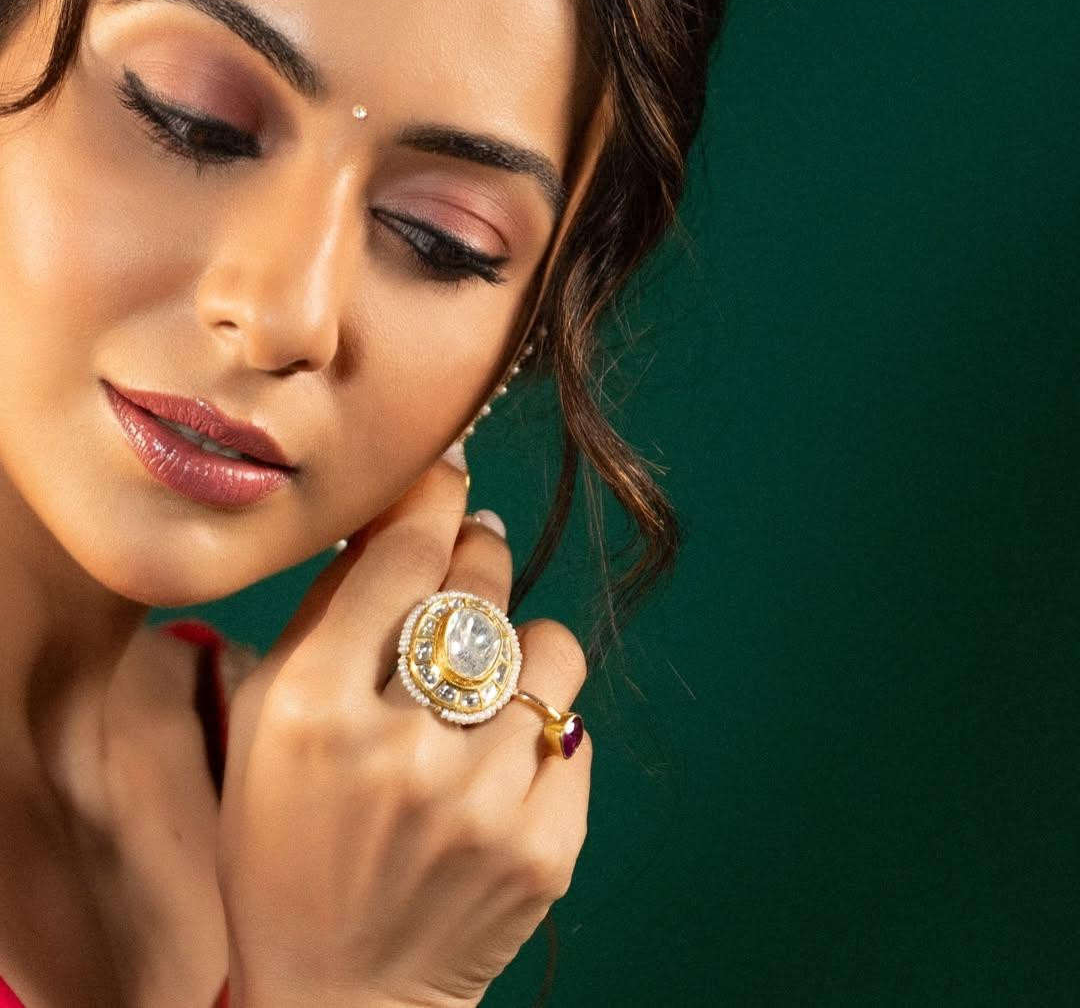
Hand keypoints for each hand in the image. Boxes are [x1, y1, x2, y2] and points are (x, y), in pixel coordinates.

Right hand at [215, 450, 592, 1007]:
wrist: (341, 996)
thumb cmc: (286, 843)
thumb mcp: (266, 720)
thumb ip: (327, 608)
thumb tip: (399, 513)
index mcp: (315, 713)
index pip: (405, 553)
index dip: (435, 496)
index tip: (449, 475)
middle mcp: (402, 753)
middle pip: (481, 584)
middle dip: (477, 554)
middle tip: (467, 561)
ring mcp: (484, 805)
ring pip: (547, 646)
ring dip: (518, 645)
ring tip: (483, 678)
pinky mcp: (547, 846)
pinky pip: (573, 723)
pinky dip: (539, 726)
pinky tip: (494, 760)